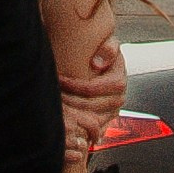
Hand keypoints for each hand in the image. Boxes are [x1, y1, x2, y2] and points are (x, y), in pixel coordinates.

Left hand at [60, 36, 126, 154]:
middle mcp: (118, 98)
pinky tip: (67, 120)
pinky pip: (94, 128)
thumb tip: (98, 64)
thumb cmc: (105, 51)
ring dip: (73, 114)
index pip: (93, 88)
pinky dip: (81, 126)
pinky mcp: (106, 119)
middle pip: (91, 106)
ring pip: (92, 120)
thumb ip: (108, 49)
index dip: (74, 86)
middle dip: (70, 101)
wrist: (106, 61)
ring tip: (57, 106)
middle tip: (54, 94)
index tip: (59, 79)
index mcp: (119, 81)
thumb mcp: (109, 44)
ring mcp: (112, 111)